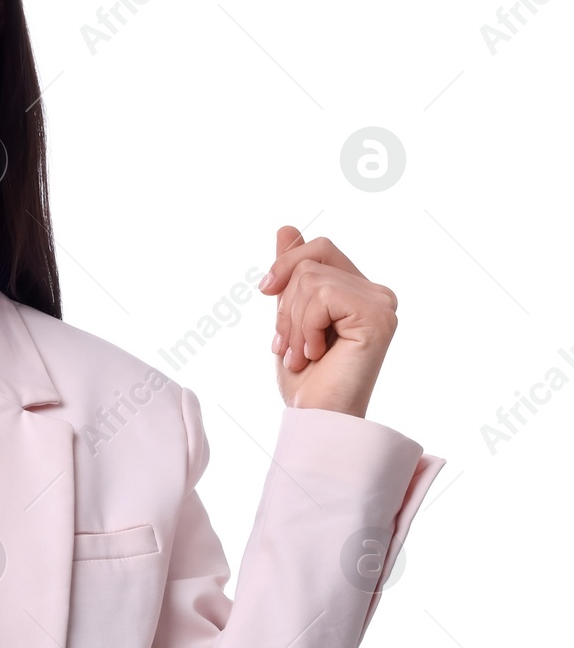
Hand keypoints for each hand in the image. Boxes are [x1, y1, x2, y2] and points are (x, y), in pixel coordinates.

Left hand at [258, 226, 397, 417]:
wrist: (314, 417)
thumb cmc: (306, 378)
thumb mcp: (290, 317)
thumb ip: (293, 275)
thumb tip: (287, 229)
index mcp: (359, 290)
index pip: (319, 248)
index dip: (286, 264)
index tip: (265, 292)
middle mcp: (378, 293)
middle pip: (314, 258)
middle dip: (285, 301)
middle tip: (286, 343)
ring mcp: (382, 303)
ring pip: (313, 278)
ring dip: (292, 322)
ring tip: (303, 355)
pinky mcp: (378, 316)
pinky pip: (322, 295)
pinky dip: (305, 327)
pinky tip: (316, 354)